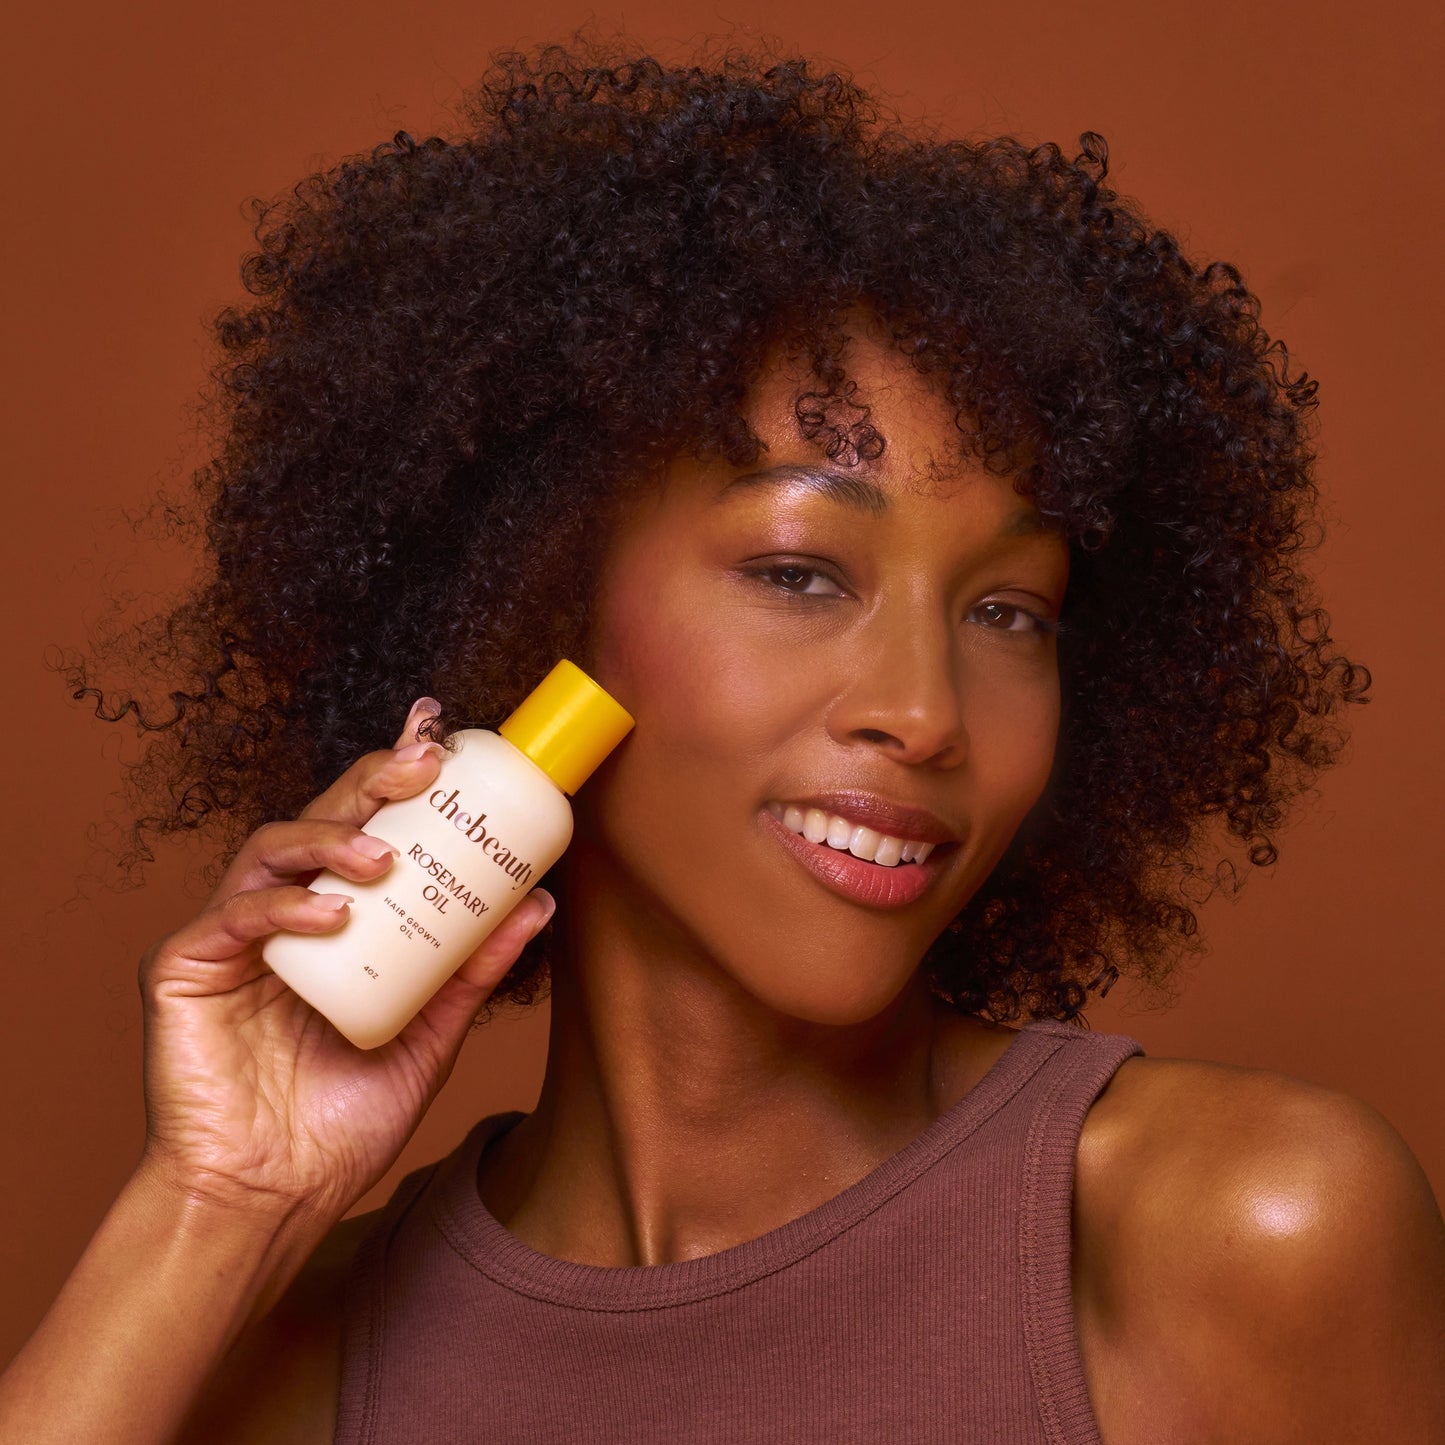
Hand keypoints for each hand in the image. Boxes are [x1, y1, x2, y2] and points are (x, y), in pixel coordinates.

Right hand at [134, 699, 553, 1227]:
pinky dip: (284, 906)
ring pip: (272, 848)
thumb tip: (539, 902)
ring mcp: (231, 937)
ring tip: (383, 854)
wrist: (271, 1200)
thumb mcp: (428, 1036)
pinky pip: (234, 915)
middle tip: (424, 761)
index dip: (395, 776)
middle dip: (373, 780)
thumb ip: (474, 970)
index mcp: (334, 921)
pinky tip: (332, 915)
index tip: (442, 737)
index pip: (365, 829)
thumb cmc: (341, 1122)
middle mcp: (281, 915)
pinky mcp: (184, 967)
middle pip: (322, 819)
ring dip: (331, 837)